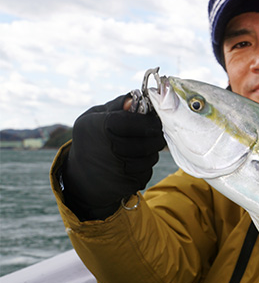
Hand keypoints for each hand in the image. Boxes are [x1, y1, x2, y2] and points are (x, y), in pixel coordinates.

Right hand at [61, 94, 165, 219]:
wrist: (79, 178)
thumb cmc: (90, 140)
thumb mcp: (94, 117)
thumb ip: (117, 105)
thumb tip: (136, 98)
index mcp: (100, 127)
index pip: (135, 122)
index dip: (148, 121)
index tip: (154, 120)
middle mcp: (109, 150)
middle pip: (149, 142)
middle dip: (156, 136)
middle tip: (154, 133)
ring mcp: (118, 170)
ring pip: (151, 157)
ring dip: (151, 151)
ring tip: (139, 147)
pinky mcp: (126, 185)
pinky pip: (147, 171)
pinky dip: (144, 166)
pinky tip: (132, 163)